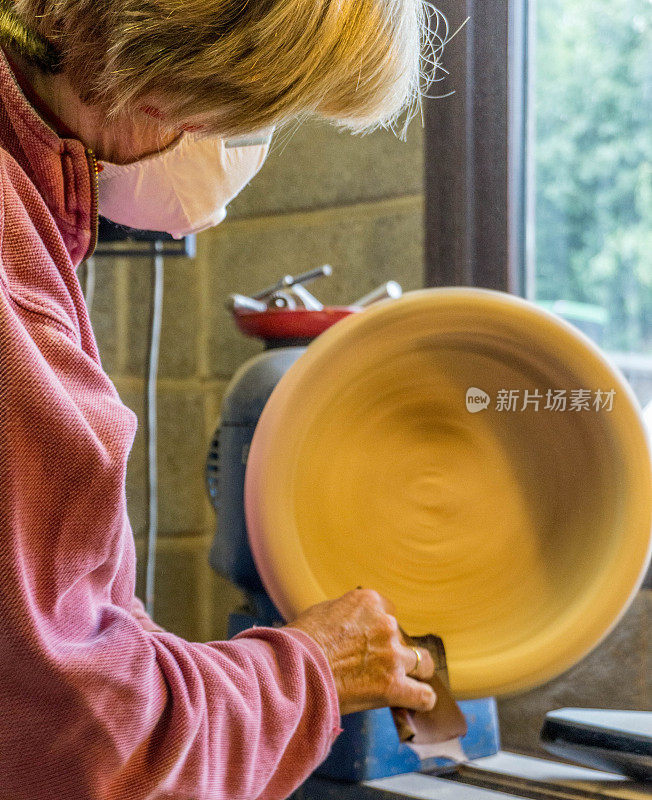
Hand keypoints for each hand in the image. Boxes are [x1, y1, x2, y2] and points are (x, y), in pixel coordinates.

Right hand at [284, 588, 436, 715]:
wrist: (292, 669)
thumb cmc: (299, 642)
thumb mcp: (324, 612)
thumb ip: (348, 614)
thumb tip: (354, 624)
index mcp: (369, 601)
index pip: (388, 611)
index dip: (378, 629)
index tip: (368, 641)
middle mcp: (385, 624)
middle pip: (402, 636)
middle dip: (392, 648)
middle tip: (375, 663)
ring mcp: (391, 655)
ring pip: (422, 662)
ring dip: (413, 671)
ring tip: (404, 682)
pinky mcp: (393, 685)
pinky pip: (423, 695)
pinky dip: (422, 699)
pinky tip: (418, 702)